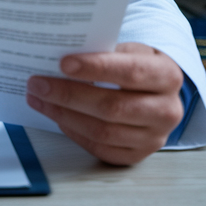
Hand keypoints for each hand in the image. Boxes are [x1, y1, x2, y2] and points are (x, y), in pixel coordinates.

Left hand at [26, 42, 185, 165]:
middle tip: (37, 83)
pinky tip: (58, 117)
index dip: (96, 67)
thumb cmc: (137, 65)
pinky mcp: (138, 155)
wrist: (158, 92)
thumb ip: (104, 52)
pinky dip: (75, 132)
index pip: (131, 72)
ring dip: (64, 115)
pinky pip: (100, 149)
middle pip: (112, 107)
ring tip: (39, 99)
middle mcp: (167, 111)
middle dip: (69, 95)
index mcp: (167, 76)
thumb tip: (59, 56)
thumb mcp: (130, 50)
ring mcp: (154, 138)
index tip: (63, 63)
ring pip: (103, 132)